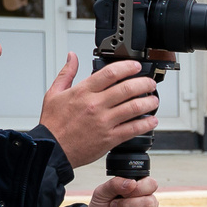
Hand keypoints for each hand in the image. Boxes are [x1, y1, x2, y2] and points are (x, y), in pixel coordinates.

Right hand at [40, 54, 157, 167]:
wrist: (52, 149)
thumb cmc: (53, 124)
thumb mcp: (54, 93)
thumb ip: (66, 73)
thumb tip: (72, 57)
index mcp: (83, 92)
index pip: (110, 73)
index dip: (127, 67)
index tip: (136, 66)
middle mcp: (95, 105)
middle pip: (127, 88)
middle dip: (144, 83)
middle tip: (150, 83)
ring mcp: (104, 122)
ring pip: (134, 108)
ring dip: (149, 102)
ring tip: (154, 100)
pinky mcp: (110, 138)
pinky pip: (133, 129)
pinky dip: (146, 124)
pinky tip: (152, 120)